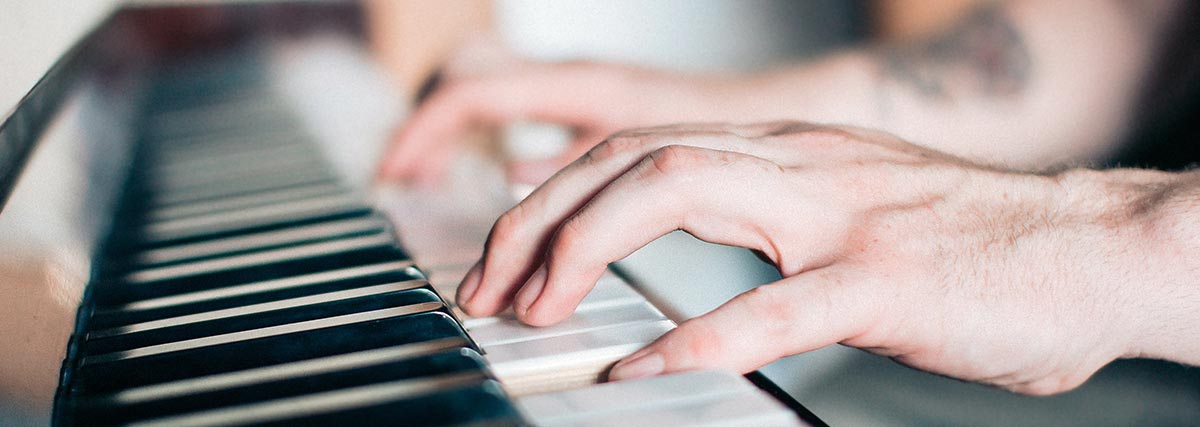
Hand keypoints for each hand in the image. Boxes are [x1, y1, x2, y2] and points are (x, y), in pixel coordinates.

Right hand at [375, 49, 743, 183]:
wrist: (799, 111)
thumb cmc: (746, 135)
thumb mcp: (666, 163)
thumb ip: (589, 173)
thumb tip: (516, 185)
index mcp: (590, 88)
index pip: (473, 92)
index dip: (424, 132)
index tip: (393, 173)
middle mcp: (581, 79)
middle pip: (468, 80)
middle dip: (427, 132)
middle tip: (404, 184)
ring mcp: (587, 91)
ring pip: (491, 91)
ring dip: (455, 136)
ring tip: (432, 187)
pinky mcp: (598, 111)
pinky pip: (518, 111)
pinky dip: (489, 142)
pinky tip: (495, 183)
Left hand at [456, 121, 1158, 394]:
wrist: (1092, 246)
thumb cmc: (969, 243)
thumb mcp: (844, 205)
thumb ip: (764, 214)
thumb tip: (682, 257)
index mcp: (784, 150)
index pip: (638, 148)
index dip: (554, 196)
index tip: (508, 256)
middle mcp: (797, 163)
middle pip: (631, 157)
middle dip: (539, 217)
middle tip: (490, 286)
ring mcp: (839, 215)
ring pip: (677, 191)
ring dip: (584, 248)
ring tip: (535, 308)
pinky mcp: (886, 281)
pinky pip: (770, 306)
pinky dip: (689, 336)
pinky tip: (638, 366)